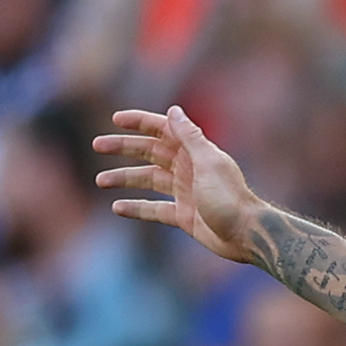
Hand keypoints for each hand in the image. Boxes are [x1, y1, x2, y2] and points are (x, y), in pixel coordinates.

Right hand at [97, 105, 264, 264]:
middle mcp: (188, 169)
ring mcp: (185, 193)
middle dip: (124, 148)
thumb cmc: (230, 197)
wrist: (248, 235)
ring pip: (148, 180)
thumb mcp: (208, 162)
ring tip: (101, 181)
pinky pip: (154, 210)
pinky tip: (117, 208)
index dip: (140, 123)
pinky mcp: (184, 216)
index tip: (115, 120)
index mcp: (195, 152)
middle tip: (98, 145)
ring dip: (124, 178)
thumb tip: (173, 110)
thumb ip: (190, 136)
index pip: (162, 130)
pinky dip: (136, 208)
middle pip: (150, 153)